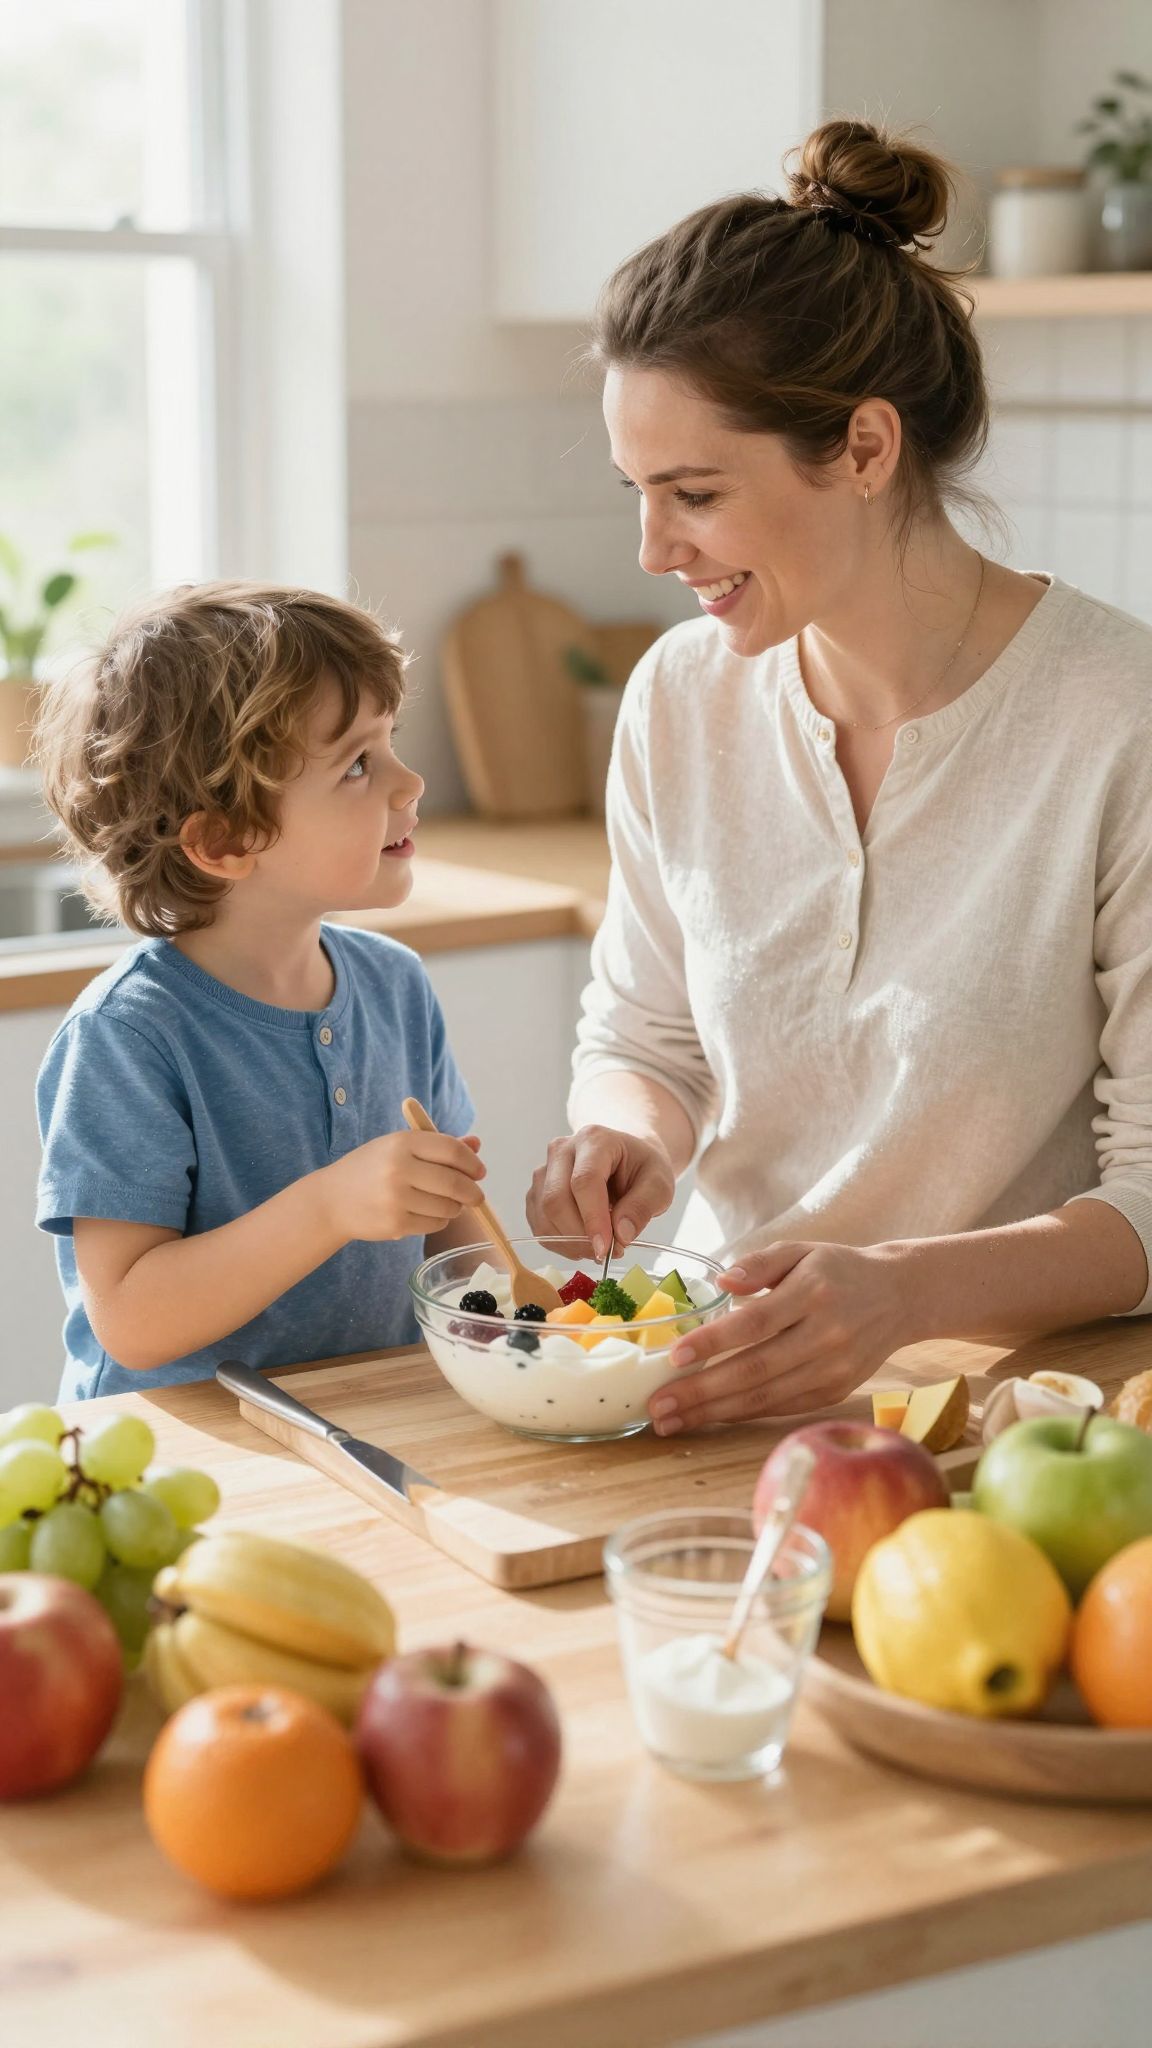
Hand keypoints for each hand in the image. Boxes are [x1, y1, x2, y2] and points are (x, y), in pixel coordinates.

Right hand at [321, 1131, 484, 1243]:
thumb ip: (437, 1146)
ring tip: (446, 1203)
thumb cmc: (370, 1169)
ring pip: (448, 1206)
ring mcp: (397, 1198)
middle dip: (472, 1192)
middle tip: (476, 1196)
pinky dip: (439, 1220)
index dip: (472, 1162)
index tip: (479, 1171)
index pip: (451, 1150)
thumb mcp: (399, 1148)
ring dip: (455, 1208)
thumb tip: (476, 1144)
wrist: (332, 1200)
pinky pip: (435, 1223)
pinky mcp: (395, 1223)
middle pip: (455, 1182)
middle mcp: (399, 1168)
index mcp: (402, 1142)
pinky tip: (428, 1213)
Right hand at [527, 1125, 675, 1260]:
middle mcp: (561, 1149)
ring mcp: (544, 1170)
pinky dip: (560, 1243)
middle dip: (579, 1235)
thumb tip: (621, 1235)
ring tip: (599, 1247)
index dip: (593, 1219)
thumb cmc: (642, 1168)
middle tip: (607, 1253)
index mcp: (594, 1140)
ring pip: (544, 1215)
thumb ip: (643, 1206)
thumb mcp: (659, 1184)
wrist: (626, 1157)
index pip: (584, 1181)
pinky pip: (539, 1225)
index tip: (606, 1249)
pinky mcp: (536, 1192)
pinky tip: (583, 1242)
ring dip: (570, 1243)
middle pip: (556, 1199)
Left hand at [648, 1240, 908, 1433]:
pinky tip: (710, 1417)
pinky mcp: (837, 1391)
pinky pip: (783, 1408)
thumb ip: (759, 1263)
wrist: (899, 1296)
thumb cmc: (837, 1269)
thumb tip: (722, 1282)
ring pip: (767, 1397)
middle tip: (658, 1406)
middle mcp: (826, 1335)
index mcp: (813, 1293)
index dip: (714, 1342)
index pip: (755, 1323)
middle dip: (702, 1392)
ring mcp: (834, 1369)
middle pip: (756, 1369)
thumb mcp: (800, 1250)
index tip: (674, 1357)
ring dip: (715, 1413)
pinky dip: (743, 1414)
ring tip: (671, 1420)